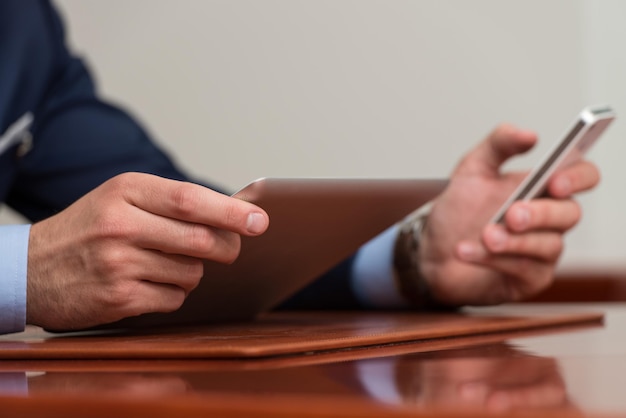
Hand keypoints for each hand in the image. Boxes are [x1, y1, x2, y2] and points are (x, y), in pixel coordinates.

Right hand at [26, 172, 268, 330]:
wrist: (31, 268)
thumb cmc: (89, 229)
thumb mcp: (121, 199)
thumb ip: (172, 203)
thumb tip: (234, 214)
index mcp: (126, 191)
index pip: (191, 200)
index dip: (231, 212)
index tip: (260, 221)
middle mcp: (121, 225)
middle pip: (200, 240)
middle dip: (226, 247)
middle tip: (230, 249)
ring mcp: (118, 264)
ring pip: (192, 273)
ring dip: (191, 271)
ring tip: (163, 263)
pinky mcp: (118, 297)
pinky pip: (174, 299)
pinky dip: (172, 293)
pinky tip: (148, 284)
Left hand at [419, 124, 599, 305]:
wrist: (432, 250)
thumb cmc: (459, 210)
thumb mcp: (472, 169)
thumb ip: (498, 144)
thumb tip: (530, 135)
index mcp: (543, 187)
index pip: (584, 175)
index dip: (578, 177)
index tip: (554, 180)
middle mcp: (551, 219)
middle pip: (571, 214)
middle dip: (541, 213)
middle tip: (511, 214)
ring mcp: (544, 251)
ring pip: (548, 245)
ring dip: (513, 240)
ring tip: (484, 235)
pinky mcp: (530, 279)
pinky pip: (523, 270)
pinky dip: (493, 259)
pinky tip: (467, 251)